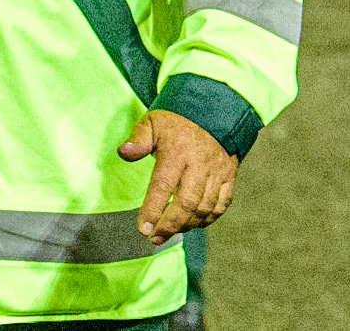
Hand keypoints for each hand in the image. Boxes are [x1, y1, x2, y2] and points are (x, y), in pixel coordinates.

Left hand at [118, 109, 238, 244]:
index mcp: (178, 152)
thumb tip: (124, 153)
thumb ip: (138, 139)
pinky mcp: (229, 178)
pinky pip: (221, 205)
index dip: (153, 210)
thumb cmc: (175, 122)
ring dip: (187, 225)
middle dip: (170, 225)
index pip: (163, 185)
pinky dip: (207, 220)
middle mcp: (200, 165)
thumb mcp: (152, 122)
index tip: (143, 229)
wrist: (213, 113)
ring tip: (168, 234)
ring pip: (205, 208)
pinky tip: (191, 226)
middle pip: (187, 203)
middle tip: (154, 238)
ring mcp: (217, 173)